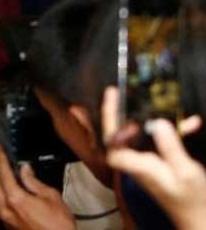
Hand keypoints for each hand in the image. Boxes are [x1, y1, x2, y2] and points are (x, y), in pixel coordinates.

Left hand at [0, 144, 74, 229]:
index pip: (2, 171)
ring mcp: (6, 219)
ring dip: (5, 187)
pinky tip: (22, 199)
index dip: (0, 157)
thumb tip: (25, 169)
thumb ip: (34, 181)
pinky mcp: (9, 227)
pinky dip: (9, 199)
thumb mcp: (52, 198)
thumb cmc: (59, 228)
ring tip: (20, 184)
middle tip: (12, 167)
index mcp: (15, 199)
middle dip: (1, 173)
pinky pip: (3, 207)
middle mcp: (6, 209)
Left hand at [101, 86, 205, 229]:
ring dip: (135, 116)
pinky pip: (156, 141)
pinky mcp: (157, 161)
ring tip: (134, 96)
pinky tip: (188, 122)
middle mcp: (137, 163)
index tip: (117, 111)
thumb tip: (157, 123)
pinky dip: (168, 130)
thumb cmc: (191, 197)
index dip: (111, 130)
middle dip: (114, 114)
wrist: (199, 216)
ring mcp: (146, 161)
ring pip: (134, 136)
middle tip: (113, 92)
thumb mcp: (185, 171)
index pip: (113, 148)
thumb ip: (171, 147)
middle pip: (117, 137)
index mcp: (139, 167)